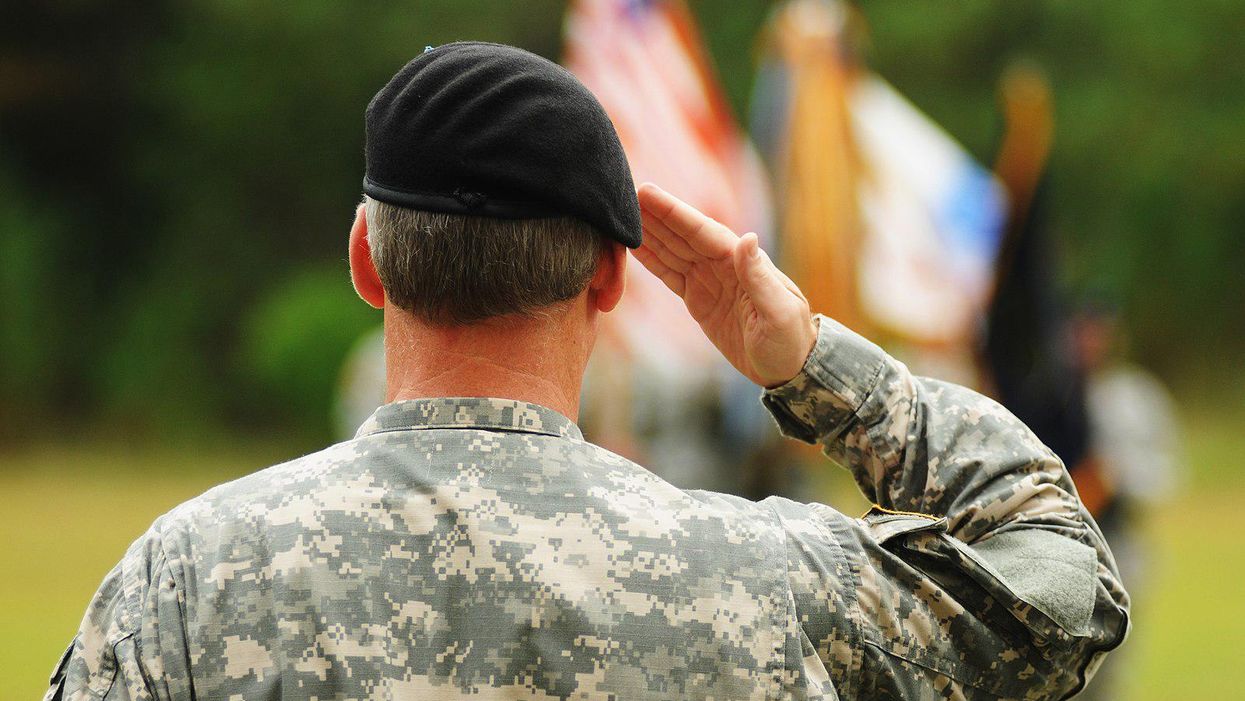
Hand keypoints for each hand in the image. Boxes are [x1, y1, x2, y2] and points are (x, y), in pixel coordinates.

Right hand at [633, 183, 816, 387]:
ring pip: (673, 250)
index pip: (702, 231)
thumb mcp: (779, 311)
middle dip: (656, 215)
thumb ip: (759, 277)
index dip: (674, 212)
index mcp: (741, 263)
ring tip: (623, 215)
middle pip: (683, 235)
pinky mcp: (699, 299)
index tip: (647, 193)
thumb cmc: (790, 339)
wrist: (790, 367)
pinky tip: (635, 247)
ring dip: (650, 232)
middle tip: (626, 194)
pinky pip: (670, 274)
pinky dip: (652, 260)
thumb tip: (748, 238)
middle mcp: (723, 265)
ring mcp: (710, 281)